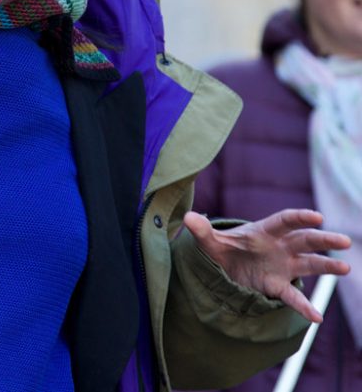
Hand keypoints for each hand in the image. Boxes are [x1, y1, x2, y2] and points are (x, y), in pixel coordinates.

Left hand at [184, 209, 350, 322]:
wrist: (223, 266)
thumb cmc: (223, 248)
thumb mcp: (210, 241)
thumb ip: (202, 231)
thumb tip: (188, 218)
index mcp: (264, 230)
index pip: (285, 221)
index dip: (300, 217)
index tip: (317, 217)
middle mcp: (279, 246)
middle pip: (304, 240)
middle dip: (323, 240)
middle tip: (344, 240)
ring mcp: (282, 266)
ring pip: (309, 264)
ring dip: (326, 265)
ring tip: (346, 268)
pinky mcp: (278, 285)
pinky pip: (293, 296)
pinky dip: (304, 306)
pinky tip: (316, 317)